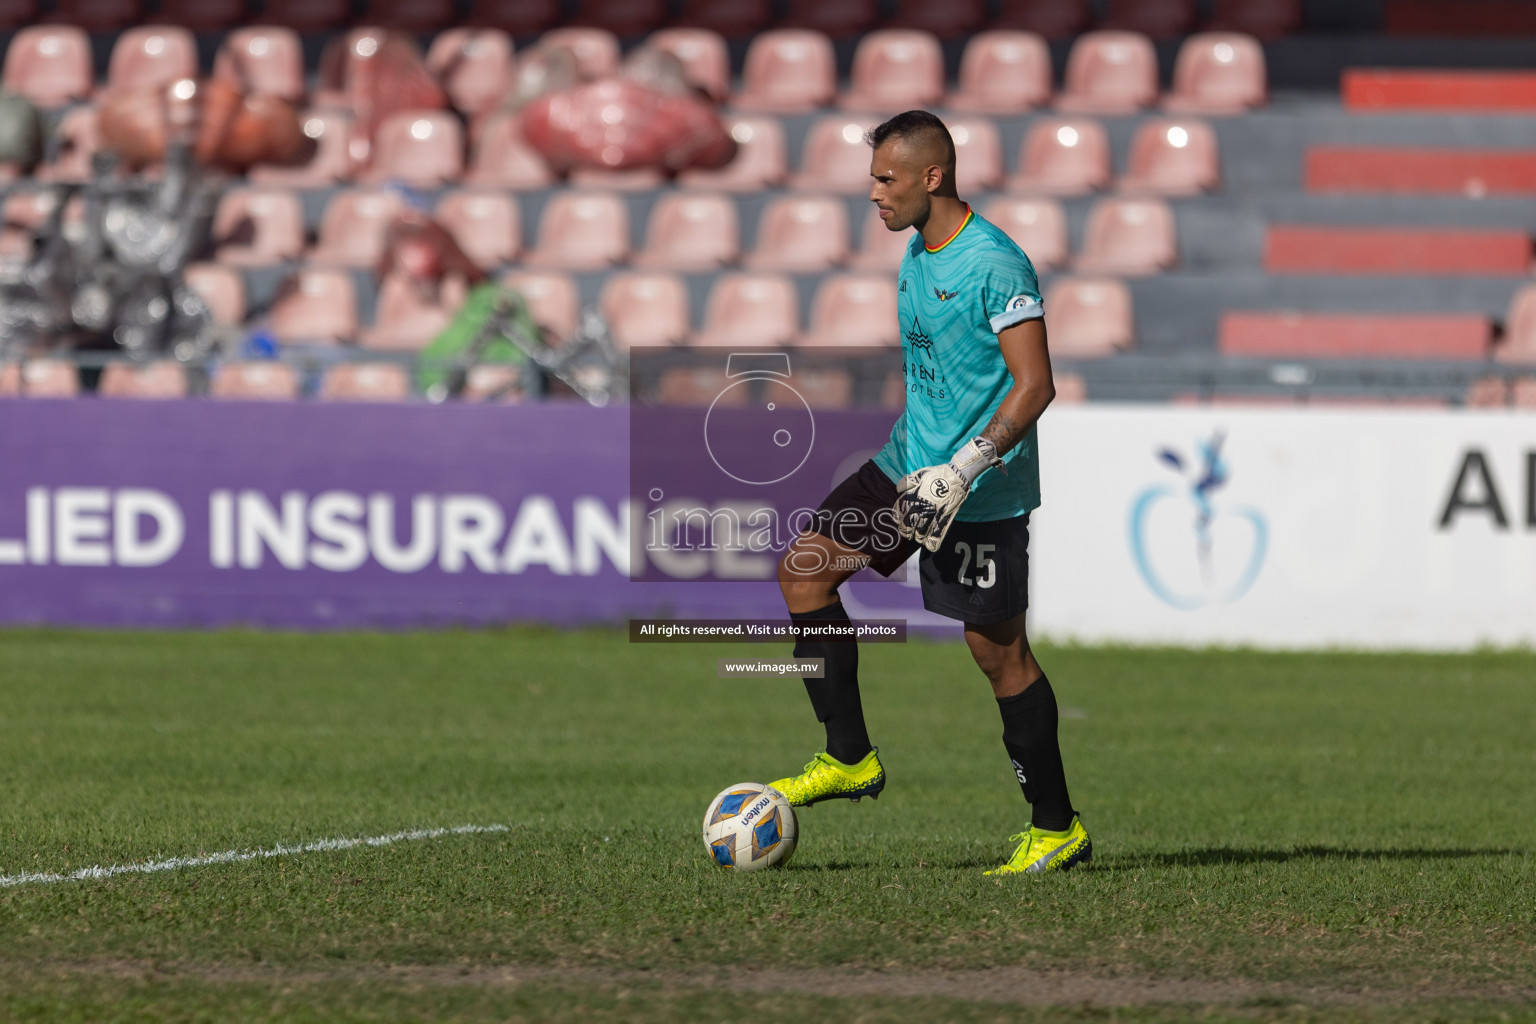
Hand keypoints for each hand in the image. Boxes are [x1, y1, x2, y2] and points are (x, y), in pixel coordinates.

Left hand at [893, 438, 1000, 552]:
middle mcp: (922, 506)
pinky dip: (932, 542)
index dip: (899, 520)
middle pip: (909, 524)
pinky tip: (930, 546)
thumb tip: (899, 489)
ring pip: (921, 531)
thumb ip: (907, 482)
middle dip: (906, 531)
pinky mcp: (945, 517)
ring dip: (917, 537)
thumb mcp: (919, 474)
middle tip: (907, 534)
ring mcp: (934, 513)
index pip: (901, 512)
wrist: (957, 475)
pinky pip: (937, 533)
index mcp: (915, 496)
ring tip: (917, 538)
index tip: (899, 523)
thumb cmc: (938, 473)